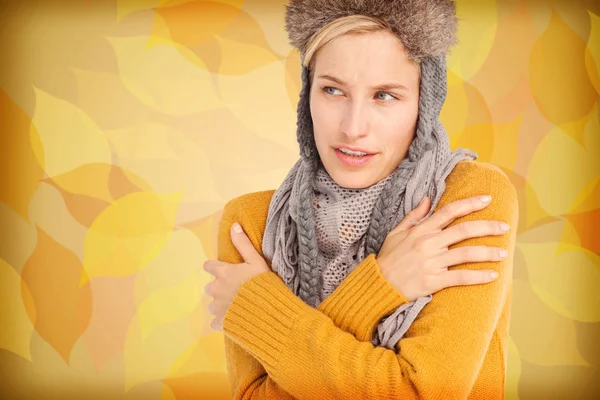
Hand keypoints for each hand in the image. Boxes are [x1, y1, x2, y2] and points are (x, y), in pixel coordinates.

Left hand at [203, 221, 270, 330]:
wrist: (267, 312)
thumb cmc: (263, 284)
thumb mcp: (256, 261)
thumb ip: (243, 244)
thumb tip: (234, 225)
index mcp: (223, 273)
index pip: (209, 266)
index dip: (214, 267)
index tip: (222, 270)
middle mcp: (216, 289)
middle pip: (211, 287)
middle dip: (220, 288)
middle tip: (236, 290)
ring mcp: (217, 308)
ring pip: (213, 304)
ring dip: (221, 304)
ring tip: (237, 306)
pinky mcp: (220, 323)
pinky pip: (216, 322)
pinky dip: (223, 321)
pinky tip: (234, 320)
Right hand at [376, 195, 509, 301]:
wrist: (377, 284)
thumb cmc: (387, 259)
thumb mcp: (396, 233)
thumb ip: (413, 216)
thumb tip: (427, 199)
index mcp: (420, 231)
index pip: (448, 212)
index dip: (469, 204)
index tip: (487, 200)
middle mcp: (428, 244)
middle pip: (464, 230)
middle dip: (487, 226)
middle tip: (504, 227)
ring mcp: (431, 263)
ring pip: (466, 254)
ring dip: (488, 252)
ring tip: (504, 253)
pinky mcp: (433, 281)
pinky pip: (460, 277)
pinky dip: (478, 276)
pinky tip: (492, 275)